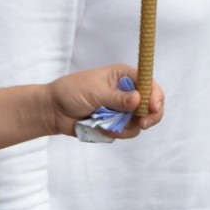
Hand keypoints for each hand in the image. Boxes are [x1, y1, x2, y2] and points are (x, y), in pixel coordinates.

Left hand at [46, 64, 164, 136]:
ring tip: (107, 124)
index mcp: (123, 76)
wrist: (54, 111)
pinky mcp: (117, 124)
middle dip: (149, 115)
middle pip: (152, 104)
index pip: (148, 82)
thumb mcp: (94, 92)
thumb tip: (139, 99)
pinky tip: (102, 128)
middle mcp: (127, 91)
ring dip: (127, 126)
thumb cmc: (71, 92)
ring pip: (141, 121)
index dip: (155, 95)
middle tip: (142, 124)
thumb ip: (117, 98)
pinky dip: (117, 133)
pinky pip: (128, 132)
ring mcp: (123, 109)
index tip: (153, 107)